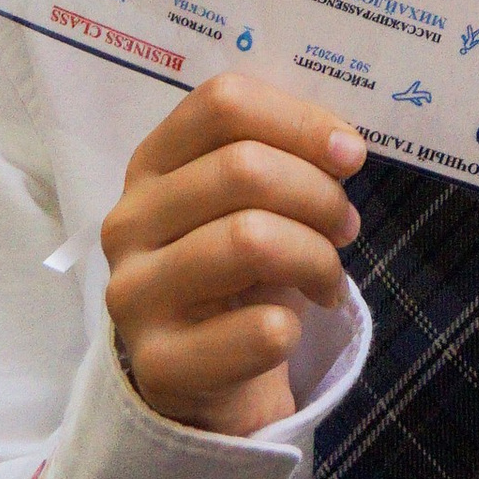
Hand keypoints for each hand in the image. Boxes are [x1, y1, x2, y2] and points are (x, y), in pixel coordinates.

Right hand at [103, 76, 366, 436]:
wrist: (199, 374)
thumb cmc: (234, 271)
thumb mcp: (247, 203)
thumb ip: (282, 159)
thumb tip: (343, 148)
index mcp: (151, 164)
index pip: (222, 103)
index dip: (299, 119)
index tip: (350, 153)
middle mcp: (128, 221)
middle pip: (244, 168)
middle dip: (319, 195)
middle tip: (346, 227)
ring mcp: (135, 293)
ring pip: (251, 239)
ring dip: (317, 258)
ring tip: (328, 279)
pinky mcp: (159, 364)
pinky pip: (257, 331)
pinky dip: (295, 325)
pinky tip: (293, 328)